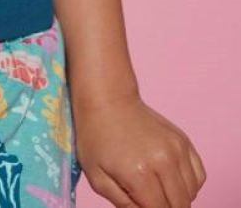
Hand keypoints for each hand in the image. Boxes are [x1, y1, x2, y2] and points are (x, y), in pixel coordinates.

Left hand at [73, 92, 205, 207]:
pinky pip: (199, 175)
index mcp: (140, 174)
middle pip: (179, 206)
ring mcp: (176, 149)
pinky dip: (189, 184)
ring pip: (191, 193)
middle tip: (148, 199)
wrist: (107, 98)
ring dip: (178, 198)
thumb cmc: (96, 137)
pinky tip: (170, 178)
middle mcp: (163, 162)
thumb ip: (124, 204)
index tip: (141, 204)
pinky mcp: (183, 141)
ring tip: (157, 189)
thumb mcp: (97, 177)